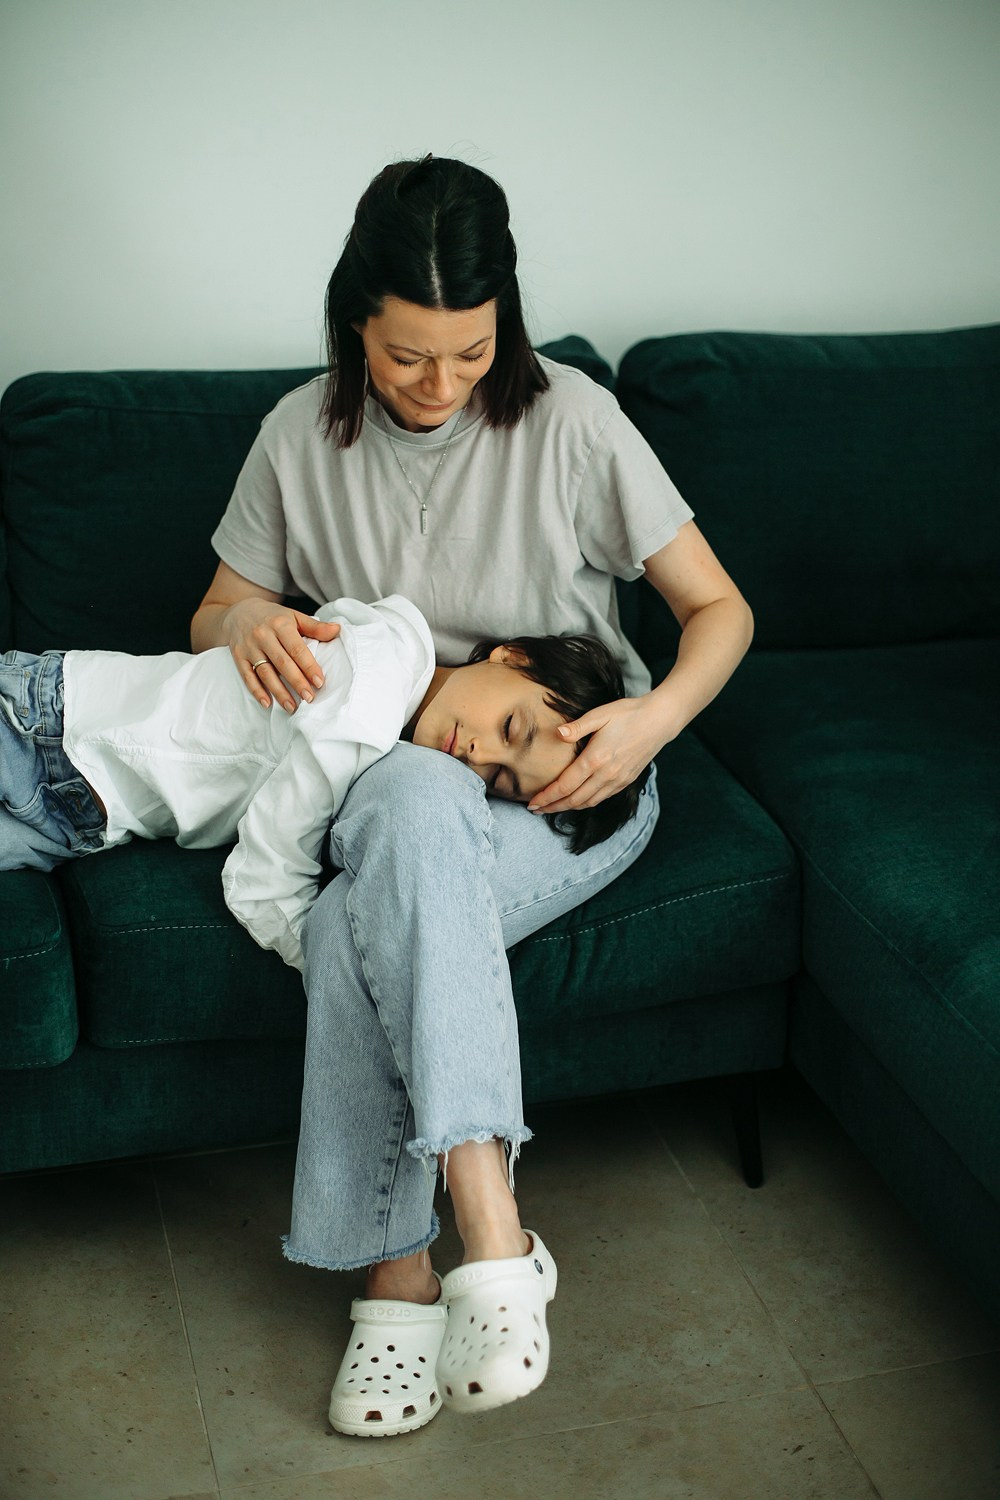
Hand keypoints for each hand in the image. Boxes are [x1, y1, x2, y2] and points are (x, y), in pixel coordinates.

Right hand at [225, 599, 340, 712]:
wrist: (238, 611)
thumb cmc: (272, 617)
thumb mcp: (293, 616)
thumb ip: (315, 626)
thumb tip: (337, 630)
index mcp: (280, 625)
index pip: (297, 649)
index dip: (309, 666)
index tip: (319, 682)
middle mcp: (263, 635)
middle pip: (282, 663)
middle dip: (297, 682)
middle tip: (309, 698)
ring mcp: (249, 647)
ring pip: (265, 673)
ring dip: (279, 692)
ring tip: (291, 707)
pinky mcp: (238, 657)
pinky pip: (247, 676)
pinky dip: (256, 691)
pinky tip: (267, 703)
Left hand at [527, 697, 665, 813]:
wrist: (660, 720)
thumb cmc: (628, 713)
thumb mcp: (600, 714)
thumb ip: (577, 726)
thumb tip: (557, 733)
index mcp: (595, 759)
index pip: (565, 785)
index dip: (547, 797)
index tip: (532, 803)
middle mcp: (606, 774)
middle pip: (574, 799)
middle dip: (553, 807)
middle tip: (535, 810)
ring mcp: (618, 780)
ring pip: (588, 802)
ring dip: (568, 808)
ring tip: (552, 808)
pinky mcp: (626, 781)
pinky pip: (602, 798)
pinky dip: (585, 803)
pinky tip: (577, 800)